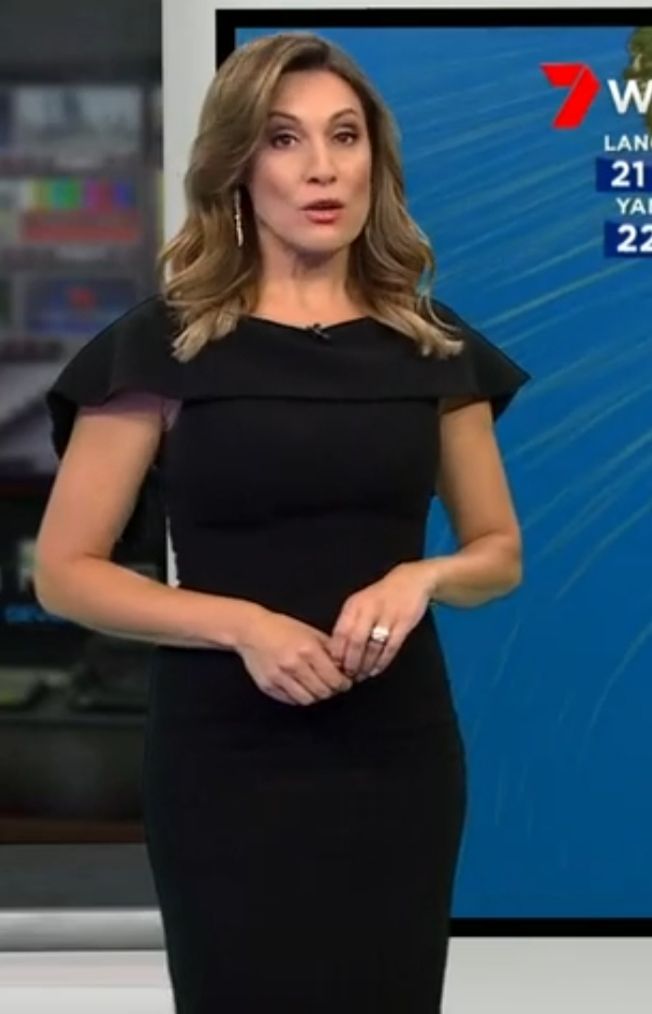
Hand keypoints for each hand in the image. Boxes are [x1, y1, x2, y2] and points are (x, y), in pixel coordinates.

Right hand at [236, 609, 353, 705]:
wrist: (251, 630)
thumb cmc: (281, 628)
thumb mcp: (310, 632)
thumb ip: (329, 648)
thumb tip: (345, 665)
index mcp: (308, 649)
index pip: (333, 678)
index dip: (343, 683)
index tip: (345, 683)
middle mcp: (294, 665)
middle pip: (322, 692)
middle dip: (331, 691)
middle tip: (333, 686)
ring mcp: (279, 677)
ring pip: (307, 700)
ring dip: (316, 696)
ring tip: (317, 687)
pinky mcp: (268, 686)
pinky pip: (291, 700)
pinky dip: (300, 697)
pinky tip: (301, 687)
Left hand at [328, 562, 431, 680]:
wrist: (410, 581)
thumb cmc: (379, 597)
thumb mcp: (359, 604)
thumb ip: (348, 624)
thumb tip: (335, 652)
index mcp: (354, 605)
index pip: (340, 632)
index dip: (336, 653)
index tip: (334, 667)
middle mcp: (368, 609)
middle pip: (355, 641)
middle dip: (350, 663)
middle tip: (348, 676)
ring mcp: (387, 616)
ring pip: (373, 647)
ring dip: (366, 665)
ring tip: (361, 676)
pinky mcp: (403, 623)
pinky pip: (391, 647)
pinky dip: (382, 662)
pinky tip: (375, 670)